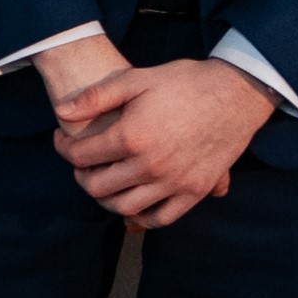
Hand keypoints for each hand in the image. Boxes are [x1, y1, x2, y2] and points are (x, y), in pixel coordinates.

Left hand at [53, 57, 278, 229]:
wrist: (237, 92)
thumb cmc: (185, 81)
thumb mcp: (137, 78)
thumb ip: (96, 97)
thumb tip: (60, 113)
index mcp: (131, 136)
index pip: (80, 156)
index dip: (63, 148)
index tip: (63, 141)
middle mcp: (151, 166)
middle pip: (97, 186)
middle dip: (82, 175)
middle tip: (82, 163)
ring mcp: (174, 182)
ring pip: (124, 207)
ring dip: (106, 198)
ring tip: (104, 181)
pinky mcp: (195, 190)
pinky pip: (161, 218)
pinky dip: (141, 217)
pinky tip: (132, 203)